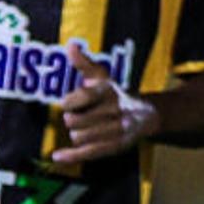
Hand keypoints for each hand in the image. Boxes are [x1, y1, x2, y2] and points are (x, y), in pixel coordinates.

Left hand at [46, 72, 160, 167]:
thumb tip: (71, 45)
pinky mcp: (116, 147)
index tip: (67, 103)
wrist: (147, 114)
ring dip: (75, 134)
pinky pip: (89, 153)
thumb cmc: (114, 94)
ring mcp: (117, 131)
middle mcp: (116, 110)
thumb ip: (84, 63)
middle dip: (72, 119)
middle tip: (77, 117)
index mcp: (110, 91)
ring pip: (80, 137)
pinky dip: (71, 156)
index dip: (70, 101)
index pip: (84, 97)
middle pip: (76, 121)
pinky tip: (56, 157)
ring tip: (82, 129)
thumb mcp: (101, 77)